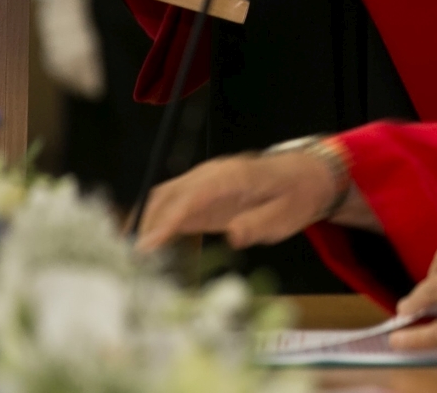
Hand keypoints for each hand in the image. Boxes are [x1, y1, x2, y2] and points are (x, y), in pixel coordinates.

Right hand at [136, 150, 375, 250]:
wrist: (307, 177)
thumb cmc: (297, 196)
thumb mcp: (287, 215)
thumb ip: (259, 224)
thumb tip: (233, 235)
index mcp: (233, 176)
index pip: (191, 196)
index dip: (167, 220)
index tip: (147, 246)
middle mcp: (212, 174)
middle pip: (168, 195)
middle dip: (146, 225)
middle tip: (129, 263)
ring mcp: (204, 182)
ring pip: (163, 199)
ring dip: (144, 225)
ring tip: (129, 260)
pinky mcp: (201, 195)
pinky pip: (170, 206)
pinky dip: (154, 226)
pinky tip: (144, 252)